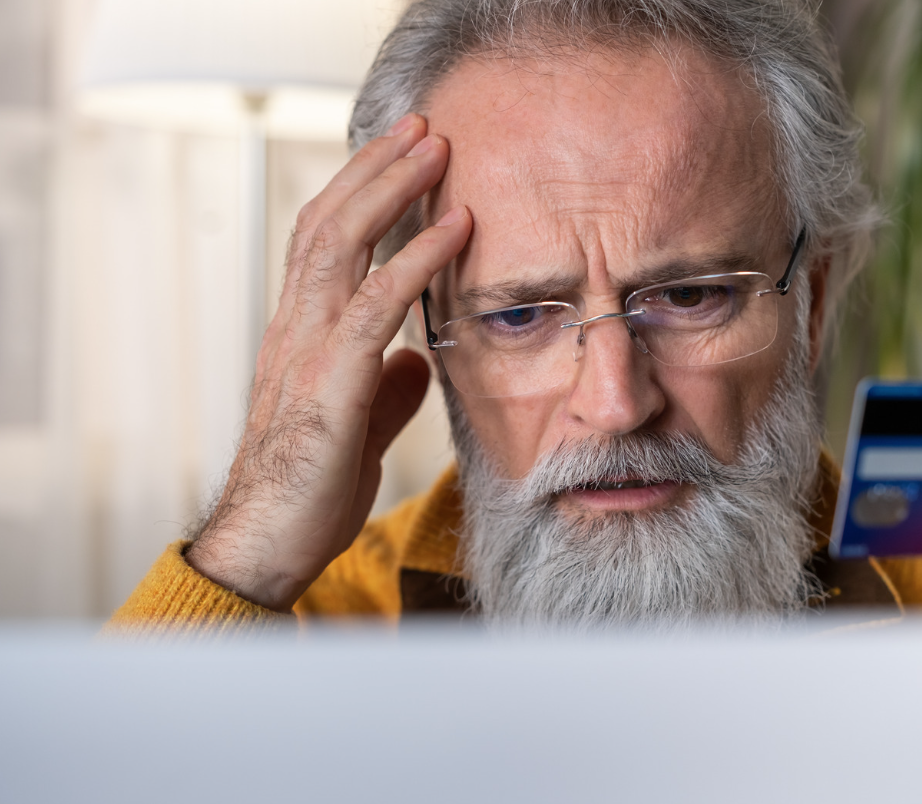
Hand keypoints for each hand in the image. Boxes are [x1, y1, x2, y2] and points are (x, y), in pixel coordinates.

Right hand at [186, 113, 470, 611]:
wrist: (268, 545)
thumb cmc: (307, 491)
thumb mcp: (359, 429)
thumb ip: (385, 389)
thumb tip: (414, 359)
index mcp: (300, 336)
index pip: (322, 242)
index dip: (359, 194)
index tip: (401, 160)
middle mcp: (295, 328)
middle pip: (326, 222)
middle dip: (375, 168)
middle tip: (421, 127)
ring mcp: (306, 349)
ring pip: (341, 243)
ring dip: (393, 189)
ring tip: (436, 150)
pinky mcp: (329, 380)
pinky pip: (374, 303)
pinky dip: (418, 259)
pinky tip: (456, 230)